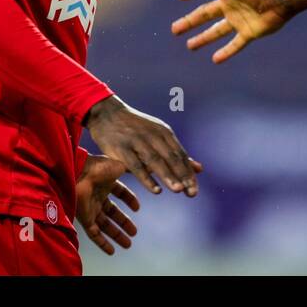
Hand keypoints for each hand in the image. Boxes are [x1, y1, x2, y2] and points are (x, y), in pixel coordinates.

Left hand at [75, 155, 140, 255]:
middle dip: (124, 223)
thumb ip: (134, 169)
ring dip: (116, 235)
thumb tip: (149, 167)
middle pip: (113, 212)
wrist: (80, 173)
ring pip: (105, 225)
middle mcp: (98, 196)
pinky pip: (94, 234)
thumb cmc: (100, 167)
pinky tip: (112, 251)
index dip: (130, 200)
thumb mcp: (121, 165)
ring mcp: (90, 208)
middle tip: (135, 233)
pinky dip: (102, 243)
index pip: (120, 192)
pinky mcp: (84, 218)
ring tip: (128, 245)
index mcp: (107, 182)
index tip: (137, 208)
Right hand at [84, 96, 201, 195]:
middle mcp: (153, 136)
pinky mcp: (122, 149)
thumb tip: (199, 169)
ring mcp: (137, 141)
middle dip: (182, 176)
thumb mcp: (158, 136)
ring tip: (178, 190)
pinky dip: (146, 178)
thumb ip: (177, 153)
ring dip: (168, 176)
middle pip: (171, 158)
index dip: (188, 173)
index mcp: (164, 133)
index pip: (180, 155)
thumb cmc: (135, 129)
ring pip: (155, 161)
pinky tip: (155, 190)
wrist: (107, 114)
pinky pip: (136, 165)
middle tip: (192, 193)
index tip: (194, 189)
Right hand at [172, 0, 290, 62]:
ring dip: (203, 38)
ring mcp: (238, 20)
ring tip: (189, 46)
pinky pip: (235, 44)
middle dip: (189, 22)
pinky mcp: (249, 32)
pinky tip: (215, 59)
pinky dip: (226, 52)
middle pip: (205, 15)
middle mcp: (229, 6)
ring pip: (216, 31)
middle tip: (174, 30)